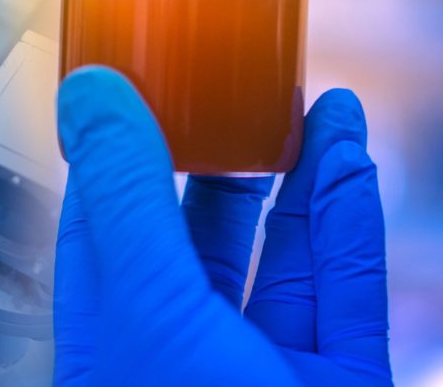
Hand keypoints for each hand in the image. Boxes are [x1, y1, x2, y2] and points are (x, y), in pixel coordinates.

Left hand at [54, 67, 389, 385]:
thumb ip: (126, 197)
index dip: (119, 153)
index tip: (138, 84)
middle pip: (200, 238)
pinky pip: (350, 294)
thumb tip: (90, 93)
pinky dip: (353, 223)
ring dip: (304, 176)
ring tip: (317, 106)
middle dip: (223, 156)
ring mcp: (265, 371)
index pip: (103, 228)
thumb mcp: (145, 302)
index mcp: (112, 341)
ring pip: (285, 259)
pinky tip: (351, 161)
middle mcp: (186, 354)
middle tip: (237, 87)